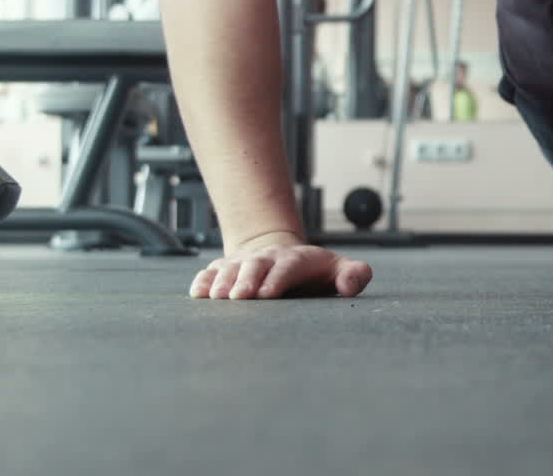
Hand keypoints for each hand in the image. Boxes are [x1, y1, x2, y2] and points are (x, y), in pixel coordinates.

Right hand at [189, 234, 372, 299]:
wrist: (282, 254)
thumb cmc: (315, 272)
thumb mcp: (339, 270)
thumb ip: (354, 275)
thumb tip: (350, 283)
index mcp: (297, 259)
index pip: (288, 267)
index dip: (277, 278)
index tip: (267, 294)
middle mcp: (267, 258)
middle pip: (255, 265)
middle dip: (246, 280)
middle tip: (239, 298)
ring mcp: (244, 262)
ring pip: (230, 268)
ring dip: (223, 281)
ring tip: (216, 297)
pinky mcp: (226, 268)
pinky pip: (211, 271)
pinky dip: (203, 281)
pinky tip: (198, 293)